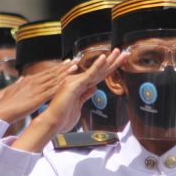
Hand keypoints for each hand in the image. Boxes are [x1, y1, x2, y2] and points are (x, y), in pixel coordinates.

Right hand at [0, 61, 77, 124]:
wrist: (0, 111)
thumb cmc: (5, 104)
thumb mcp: (11, 90)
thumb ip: (18, 84)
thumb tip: (22, 78)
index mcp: (28, 80)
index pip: (46, 72)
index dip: (57, 67)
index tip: (66, 62)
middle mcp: (34, 82)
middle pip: (53, 72)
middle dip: (65, 66)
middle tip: (76, 60)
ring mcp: (36, 89)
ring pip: (55, 78)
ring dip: (66, 72)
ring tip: (76, 66)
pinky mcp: (38, 98)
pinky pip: (53, 89)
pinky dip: (62, 84)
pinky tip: (69, 80)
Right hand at [13, 50, 127, 152]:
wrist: (52, 123)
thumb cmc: (62, 117)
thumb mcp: (79, 104)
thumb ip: (86, 95)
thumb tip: (94, 88)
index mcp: (79, 86)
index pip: (98, 75)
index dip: (109, 69)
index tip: (119, 62)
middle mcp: (77, 81)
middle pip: (99, 71)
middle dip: (112, 62)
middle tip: (123, 53)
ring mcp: (75, 82)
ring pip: (96, 71)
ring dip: (108, 61)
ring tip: (119, 52)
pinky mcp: (73, 86)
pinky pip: (88, 75)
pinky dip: (96, 66)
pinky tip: (104, 58)